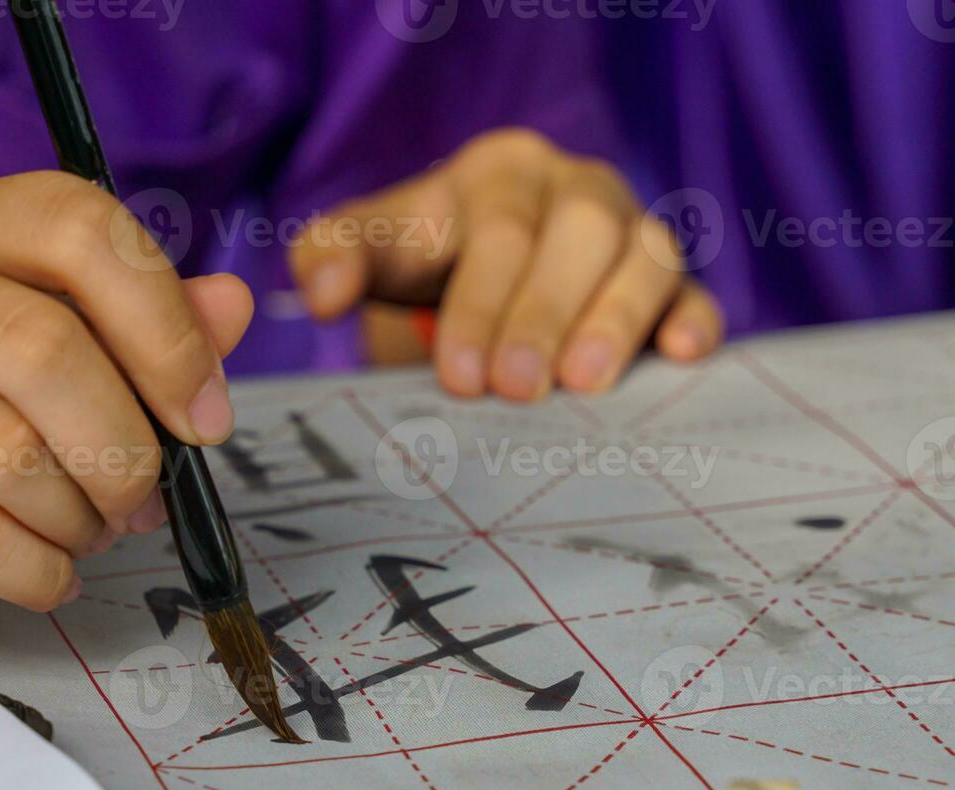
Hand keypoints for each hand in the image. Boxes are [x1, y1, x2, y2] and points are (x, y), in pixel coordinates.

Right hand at [0, 170, 251, 609]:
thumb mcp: (6, 326)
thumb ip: (123, 316)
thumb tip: (229, 308)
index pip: (76, 227)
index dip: (165, 328)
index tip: (203, 419)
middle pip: (44, 351)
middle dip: (126, 449)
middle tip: (142, 501)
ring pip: (7, 454)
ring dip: (80, 518)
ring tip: (86, 533)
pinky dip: (36, 571)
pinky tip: (48, 575)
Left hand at [289, 129, 723, 399]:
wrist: (473, 279)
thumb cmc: (421, 263)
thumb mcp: (368, 251)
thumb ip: (329, 259)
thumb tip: (320, 296)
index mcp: (501, 172)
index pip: (500, 226)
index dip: (480, 301)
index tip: (458, 376)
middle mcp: (578, 189)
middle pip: (580, 233)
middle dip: (544, 313)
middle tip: (513, 390)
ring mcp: (634, 231)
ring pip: (647, 255)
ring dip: (617, 319)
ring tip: (582, 385)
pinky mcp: (672, 283)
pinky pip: (695, 291)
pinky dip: (695, 320)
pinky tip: (681, 355)